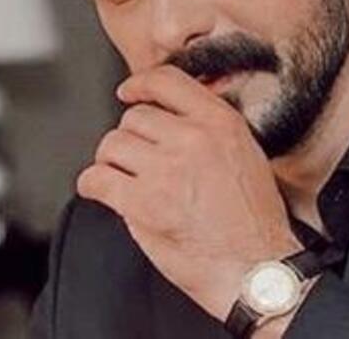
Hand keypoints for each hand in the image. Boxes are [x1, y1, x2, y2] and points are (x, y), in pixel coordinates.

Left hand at [76, 65, 302, 319]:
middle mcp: (192, 139)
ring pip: (112, 145)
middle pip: (134, 117)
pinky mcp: (143, 203)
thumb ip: (210, 132)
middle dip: (132, 138)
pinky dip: (92, 185)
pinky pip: (97, 179)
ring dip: (112, 162)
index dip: (139, 85)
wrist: (256, 268)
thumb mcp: (247, 156)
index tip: (129, 92)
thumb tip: (168, 123)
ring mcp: (166, 170)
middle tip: (139, 160)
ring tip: (124, 177)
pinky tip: (101, 191)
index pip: (166, 80)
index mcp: (221, 123)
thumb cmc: (255, 223)